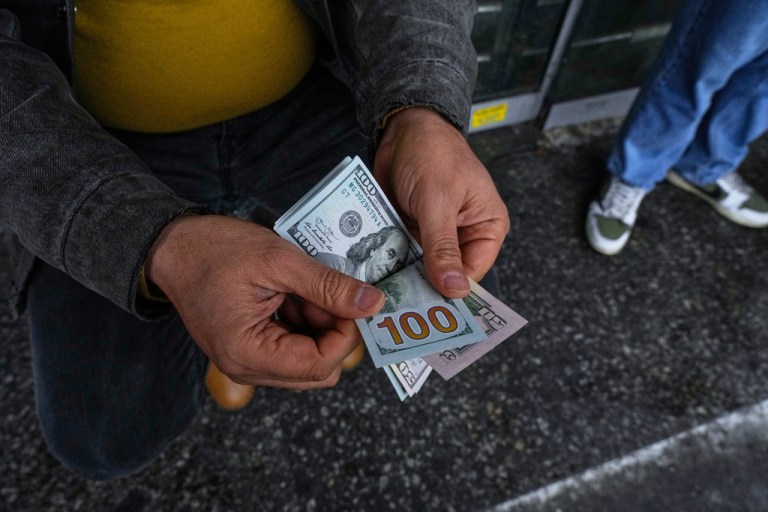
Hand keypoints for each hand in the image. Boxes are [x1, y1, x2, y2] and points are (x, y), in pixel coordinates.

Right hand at [144, 215, 384, 388]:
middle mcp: (246, 368)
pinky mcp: (250, 350)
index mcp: (248, 354)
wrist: (173, 247)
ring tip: (299, 288)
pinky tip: (291, 293)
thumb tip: (373, 303)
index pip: (319, 366)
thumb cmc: (215, 250)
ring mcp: (246, 362)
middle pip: (317, 371)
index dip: (344, 334)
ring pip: (308, 361)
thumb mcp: (279, 261)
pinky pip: (292, 349)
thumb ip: (329, 286)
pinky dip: (303, 323)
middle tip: (323, 293)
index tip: (348, 301)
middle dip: (332, 332)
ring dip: (317, 326)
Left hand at [374, 107, 509, 297]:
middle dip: (424, 290)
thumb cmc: (432, 154)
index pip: (472, 273)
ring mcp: (433, 237)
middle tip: (400, 313)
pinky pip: (400, 256)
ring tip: (382, 300)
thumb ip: (443, 246)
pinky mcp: (409, 232)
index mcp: (486, 227)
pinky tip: (373, 281)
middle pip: (446, 276)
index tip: (427, 312)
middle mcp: (463, 236)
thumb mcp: (438, 200)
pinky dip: (389, 265)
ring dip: (402, 280)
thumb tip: (455, 289)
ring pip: (420, 269)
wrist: (401, 128)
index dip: (451, 293)